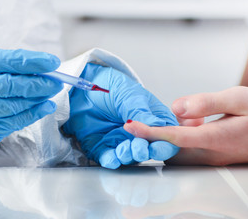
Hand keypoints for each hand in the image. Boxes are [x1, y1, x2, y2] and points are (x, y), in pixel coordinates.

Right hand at [0, 49, 62, 166]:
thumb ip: (4, 67)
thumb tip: (41, 68)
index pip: (3, 61)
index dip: (30, 61)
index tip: (52, 62)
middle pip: (8, 85)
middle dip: (37, 83)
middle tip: (56, 81)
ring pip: (12, 106)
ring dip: (37, 99)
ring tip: (52, 92)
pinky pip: (13, 122)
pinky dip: (33, 114)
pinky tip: (45, 107)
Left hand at [63, 63, 178, 168]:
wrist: (83, 87)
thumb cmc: (111, 86)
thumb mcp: (130, 95)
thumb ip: (142, 112)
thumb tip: (157, 126)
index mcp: (152, 119)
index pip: (165, 136)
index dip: (163, 143)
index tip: (155, 143)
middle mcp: (139, 133)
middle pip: (149, 150)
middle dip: (145, 152)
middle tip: (139, 148)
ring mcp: (122, 141)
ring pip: (130, 157)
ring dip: (129, 156)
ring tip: (125, 149)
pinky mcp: (103, 147)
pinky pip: (109, 158)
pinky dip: (111, 160)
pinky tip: (112, 158)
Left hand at [124, 86, 247, 165]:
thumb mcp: (242, 98)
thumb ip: (206, 102)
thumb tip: (176, 107)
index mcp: (215, 138)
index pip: (172, 138)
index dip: (148, 131)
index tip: (129, 126)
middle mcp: (212, 154)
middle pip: (171, 150)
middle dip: (157, 134)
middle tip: (160, 115)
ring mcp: (216, 158)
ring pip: (180, 151)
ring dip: (172, 134)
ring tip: (185, 115)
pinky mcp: (219, 156)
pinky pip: (192, 149)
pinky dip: (185, 135)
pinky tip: (196, 119)